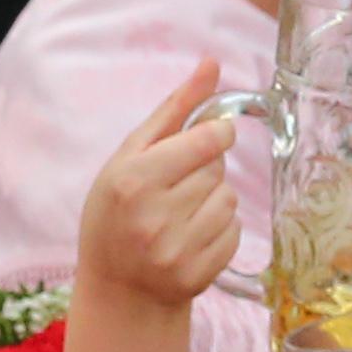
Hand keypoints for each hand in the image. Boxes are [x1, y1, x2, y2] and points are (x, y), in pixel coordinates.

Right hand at [74, 61, 244, 311]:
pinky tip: (192, 237)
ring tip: (183, 212)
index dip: (217, 135)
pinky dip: (221, 230)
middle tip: (178, 185)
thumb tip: (212, 64)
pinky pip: (234, 233)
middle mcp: (154, 217)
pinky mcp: (196, 276)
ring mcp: (176, 251)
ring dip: (215, 200)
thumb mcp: (131, 154)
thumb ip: (174, 108)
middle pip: (217, 170)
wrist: (117, 287)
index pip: (206, 142)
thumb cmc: (118, 210)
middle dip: (206, 170)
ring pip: (229, 201)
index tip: (213, 137)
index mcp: (133, 180)